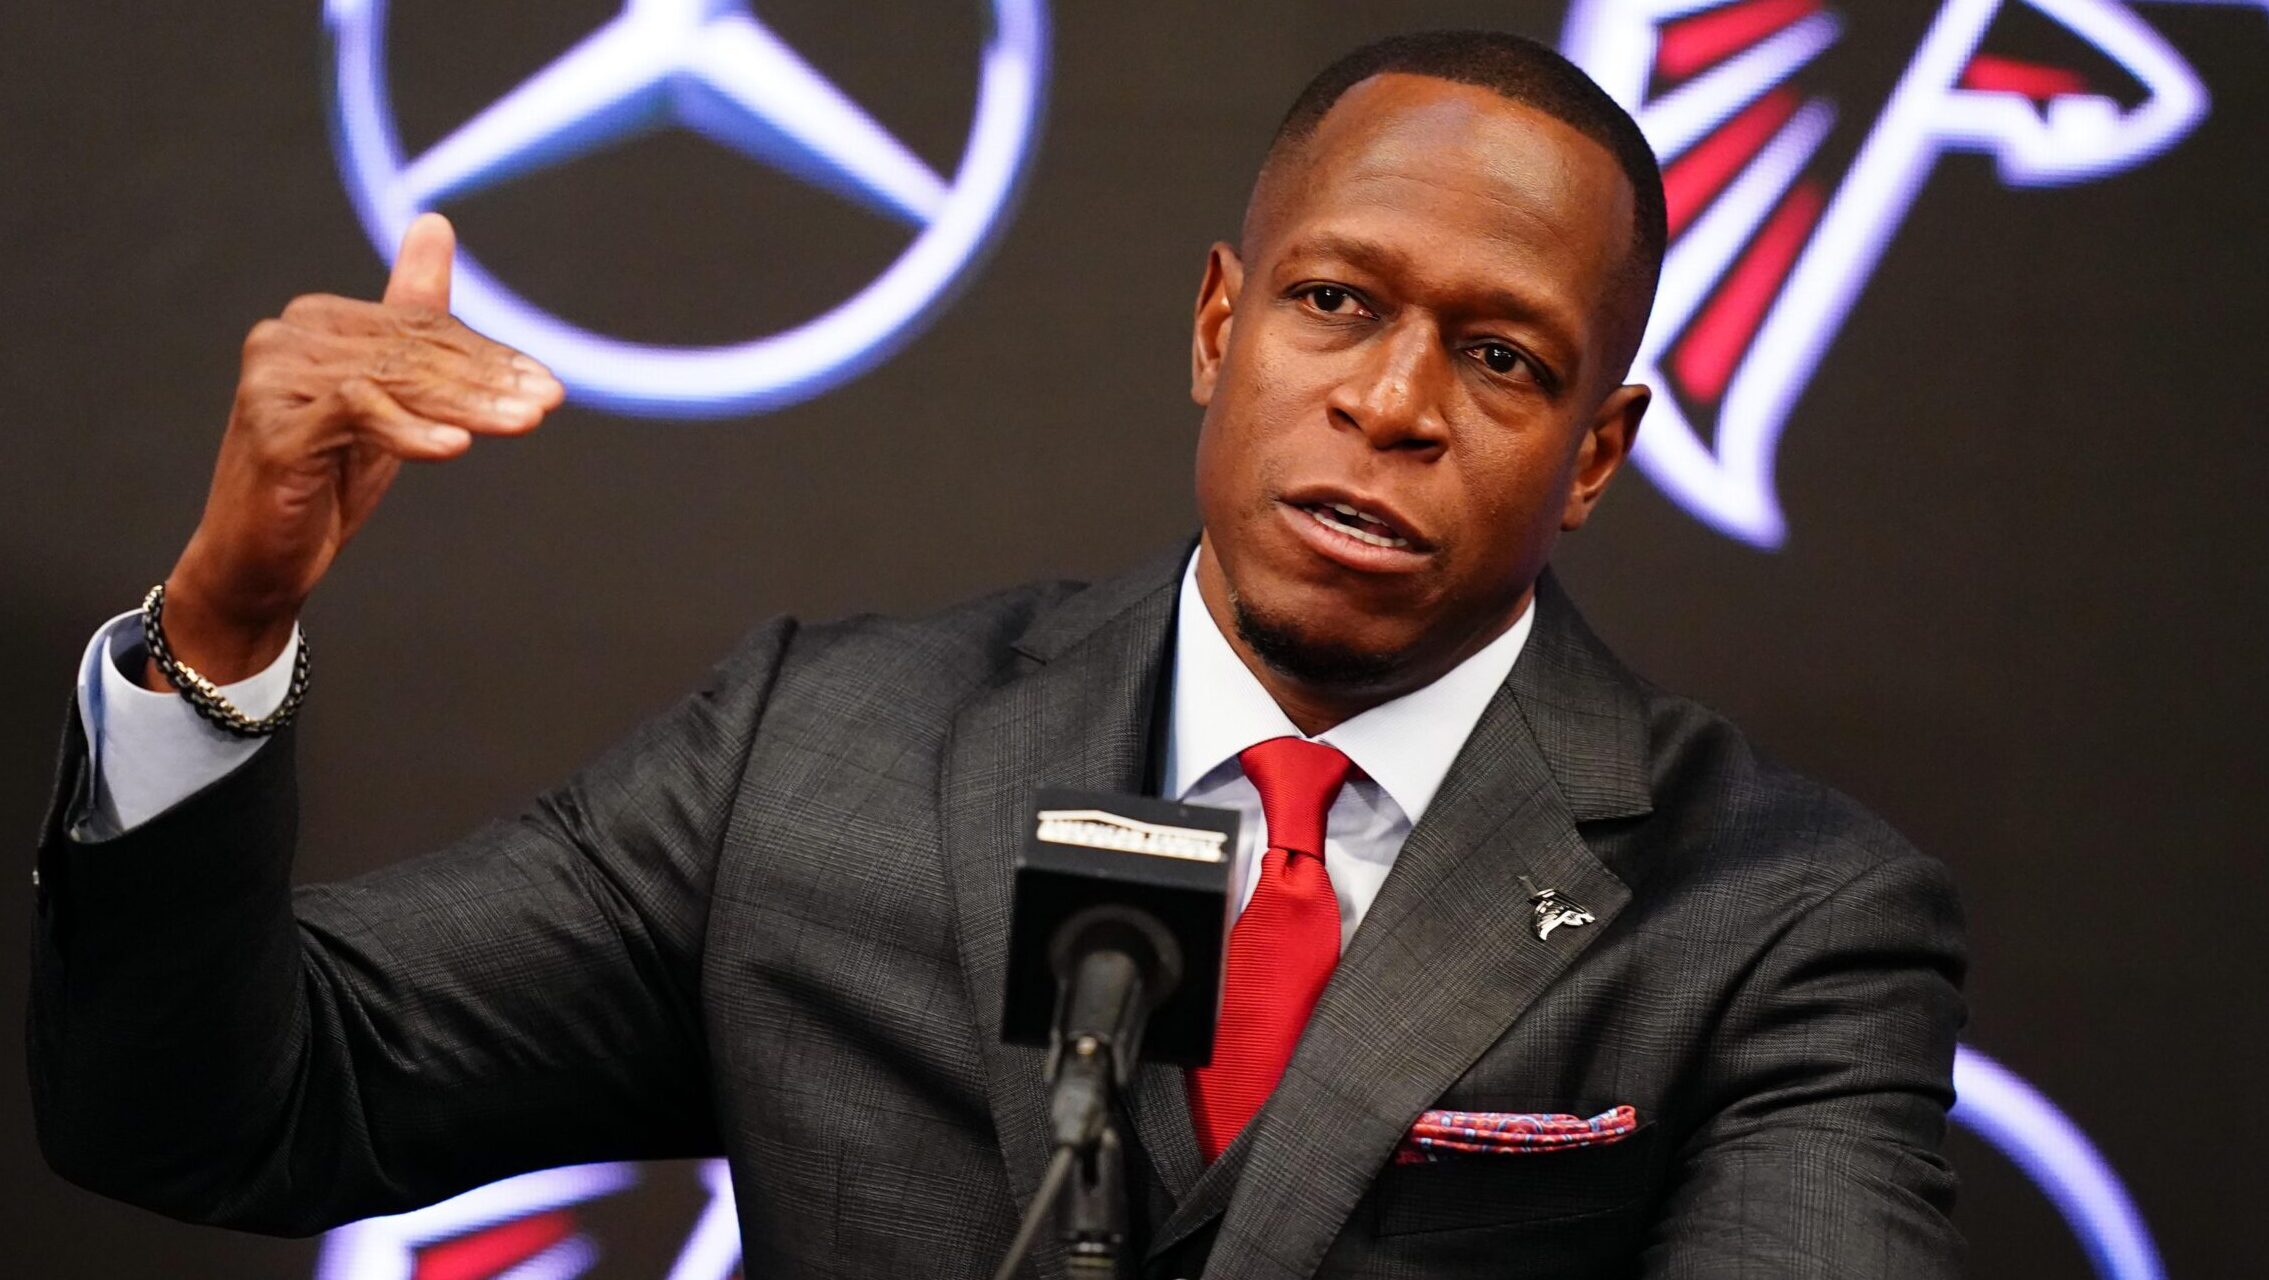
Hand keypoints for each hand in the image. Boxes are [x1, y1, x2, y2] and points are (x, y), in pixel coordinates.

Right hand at [147, 213, 563, 690]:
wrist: (259, 559)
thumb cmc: (326, 477)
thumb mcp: (386, 396)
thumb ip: (410, 318)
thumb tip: (435, 223)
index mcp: (317, 320)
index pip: (420, 329)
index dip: (488, 358)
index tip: (545, 385)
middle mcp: (288, 336)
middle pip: (411, 353)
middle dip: (487, 381)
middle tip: (545, 402)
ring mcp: (273, 379)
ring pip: (394, 380)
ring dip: (468, 406)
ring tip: (524, 423)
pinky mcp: (273, 427)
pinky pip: (357, 413)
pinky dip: (411, 432)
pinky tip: (456, 448)